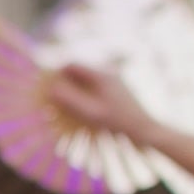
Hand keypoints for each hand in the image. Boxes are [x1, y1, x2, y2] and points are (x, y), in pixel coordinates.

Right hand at [34, 57, 173, 160]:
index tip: (48, 89)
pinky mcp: (116, 89)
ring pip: (85, 79)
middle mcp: (107, 72)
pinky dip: (84, 95)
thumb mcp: (90, 112)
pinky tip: (84, 110)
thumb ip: (70, 99)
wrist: (144, 128)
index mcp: (101, 74)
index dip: (57, 75)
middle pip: (77, 71)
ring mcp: (112, 80)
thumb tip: (51, 89)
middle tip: (56, 100)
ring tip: (69, 107)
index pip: (71, 65)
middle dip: (64, 84)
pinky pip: (94, 86)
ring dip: (74, 90)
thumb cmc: (117, 121)